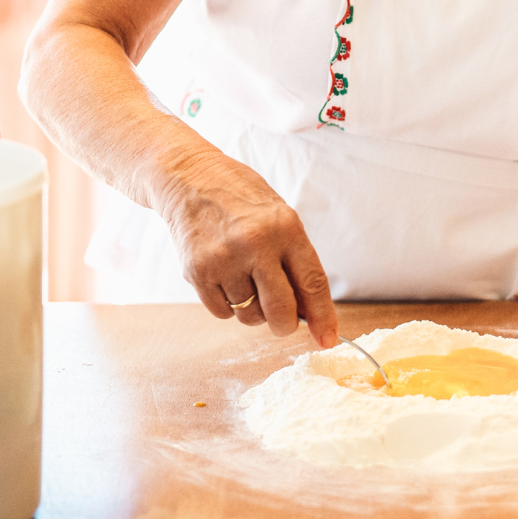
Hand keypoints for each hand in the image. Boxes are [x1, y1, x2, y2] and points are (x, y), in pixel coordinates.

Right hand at [159, 150, 337, 347]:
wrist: (190, 179)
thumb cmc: (242, 200)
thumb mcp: (280, 218)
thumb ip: (294, 260)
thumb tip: (307, 312)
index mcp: (285, 228)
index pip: (312, 284)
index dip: (323, 317)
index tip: (327, 339)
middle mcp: (256, 244)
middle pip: (281, 310)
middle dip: (285, 325)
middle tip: (283, 323)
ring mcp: (224, 259)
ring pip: (249, 315)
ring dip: (253, 311)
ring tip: (247, 282)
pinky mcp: (197, 271)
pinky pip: (221, 312)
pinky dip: (228, 306)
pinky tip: (226, 279)